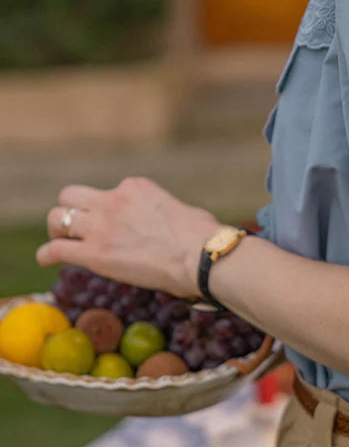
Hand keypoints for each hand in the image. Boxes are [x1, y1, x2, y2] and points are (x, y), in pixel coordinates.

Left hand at [37, 177, 220, 298]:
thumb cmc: (203, 238)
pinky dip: (47, 254)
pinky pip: (55, 249)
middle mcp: (112, 199)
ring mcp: (100, 225)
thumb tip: (171, 227)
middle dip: (70, 209)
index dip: (110, 210)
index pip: (111, 191)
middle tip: (75, 227)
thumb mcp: (182, 210)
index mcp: (135, 187)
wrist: (199, 256)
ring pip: (57, 217)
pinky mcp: (93, 253)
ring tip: (61, 241)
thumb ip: (164, 213)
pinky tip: (47, 259)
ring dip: (57, 229)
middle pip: (71, 195)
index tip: (118, 226)